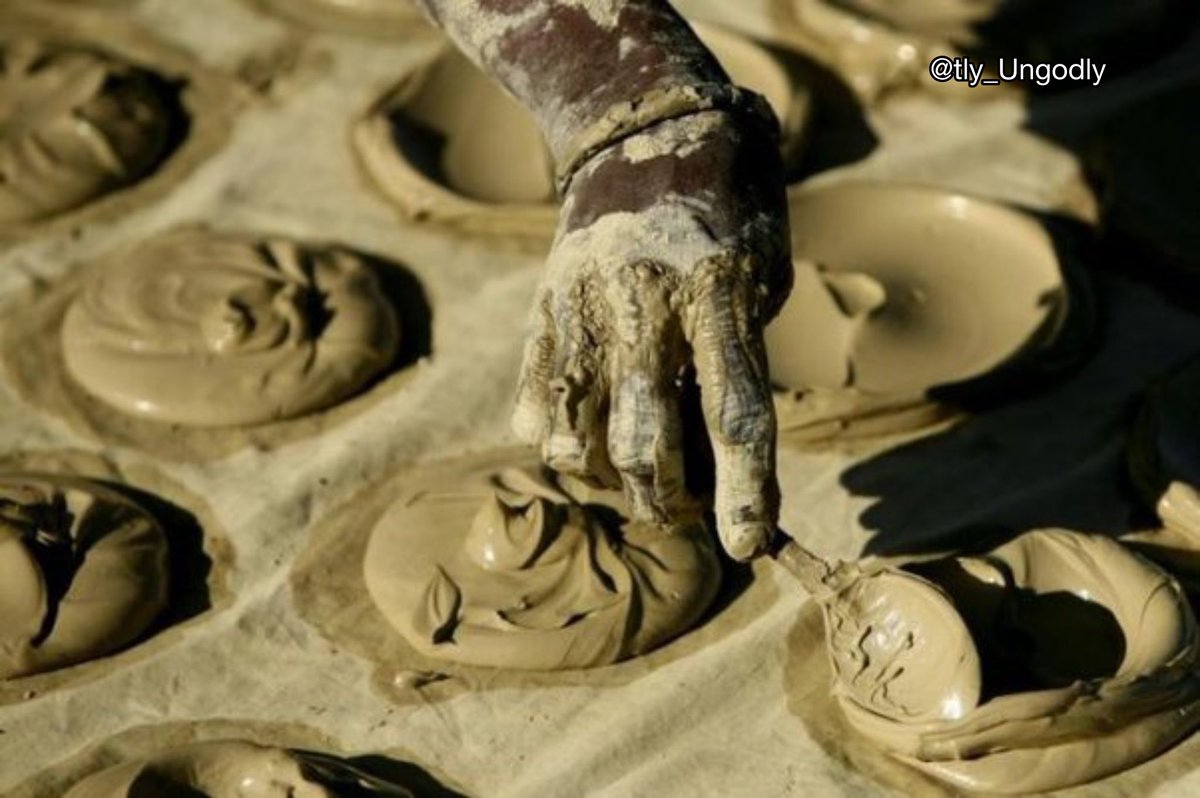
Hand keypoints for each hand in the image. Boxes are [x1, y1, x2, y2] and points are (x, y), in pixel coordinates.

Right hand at [511, 110, 791, 559]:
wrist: (646, 124)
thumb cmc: (726, 212)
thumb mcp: (759, 276)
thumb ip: (737, 359)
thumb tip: (716, 458)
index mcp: (719, 293)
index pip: (736, 414)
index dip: (745, 491)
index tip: (749, 546)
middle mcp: (645, 303)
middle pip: (644, 442)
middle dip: (665, 501)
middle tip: (681, 511)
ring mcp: (583, 303)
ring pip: (573, 433)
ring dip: (605, 478)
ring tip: (628, 474)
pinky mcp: (543, 303)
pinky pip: (531, 400)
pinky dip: (554, 436)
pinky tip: (581, 433)